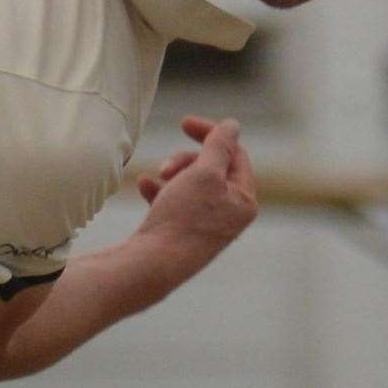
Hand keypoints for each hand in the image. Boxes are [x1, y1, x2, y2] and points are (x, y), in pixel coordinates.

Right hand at [134, 115, 257, 270]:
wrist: (154, 264)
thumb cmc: (183, 218)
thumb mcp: (204, 173)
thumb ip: (220, 145)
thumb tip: (233, 125)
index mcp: (244, 200)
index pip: (235, 154)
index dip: (211, 134)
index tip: (184, 123)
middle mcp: (230, 213)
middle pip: (212, 167)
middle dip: (186, 159)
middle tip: (167, 165)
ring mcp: (207, 225)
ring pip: (191, 182)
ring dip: (172, 173)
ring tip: (156, 178)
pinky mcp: (184, 232)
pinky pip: (175, 200)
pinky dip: (160, 190)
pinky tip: (144, 186)